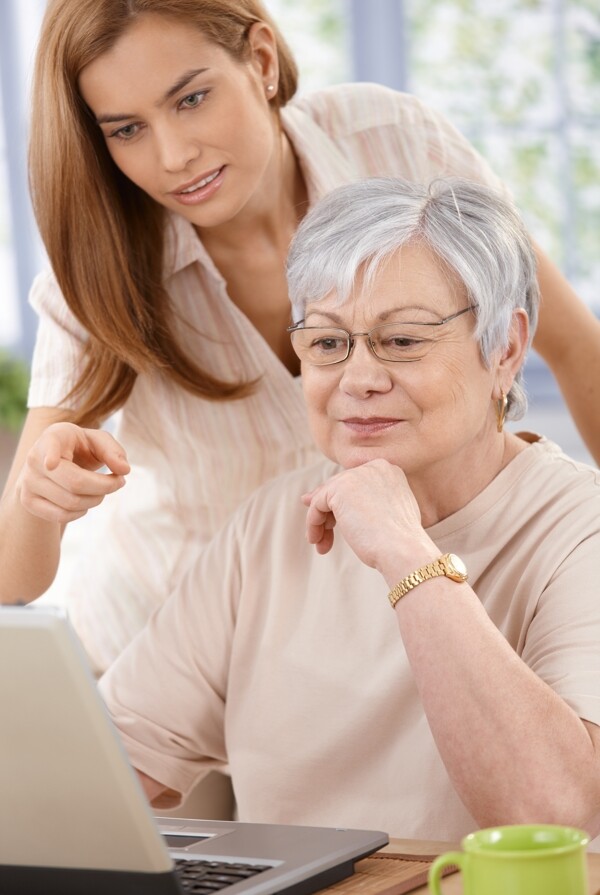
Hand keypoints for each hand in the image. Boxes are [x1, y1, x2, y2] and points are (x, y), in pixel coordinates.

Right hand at [16, 422, 129, 522]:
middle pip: (75, 483)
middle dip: (105, 486)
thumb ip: (113, 450)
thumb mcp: (97, 441)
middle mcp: (34, 458)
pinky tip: (86, 500)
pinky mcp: (28, 501)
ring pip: (71, 502)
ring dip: (96, 500)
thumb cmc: (79, 449)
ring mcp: (28, 482)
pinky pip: (61, 516)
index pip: (50, 445)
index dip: (51, 455)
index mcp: (53, 437)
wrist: (49, 464)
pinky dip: (81, 512)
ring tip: (102, 490)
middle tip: (119, 482)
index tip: (51, 463)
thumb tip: (124, 470)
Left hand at [301, 459, 432, 573]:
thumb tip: (308, 497)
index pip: (354, 483)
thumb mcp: (380, 515)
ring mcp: (356, 475)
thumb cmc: (397, 542)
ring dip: (319, 522)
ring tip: (321, 545)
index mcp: (388, 471)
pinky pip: (317, 504)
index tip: (331, 524)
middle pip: (338, 488)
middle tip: (320, 537)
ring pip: (326, 496)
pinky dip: (314, 523)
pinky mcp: (340, 488)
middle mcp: (373, 467)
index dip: (340, 505)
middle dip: (328, 514)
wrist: (403, 550)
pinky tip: (318, 541)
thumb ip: (356, 502)